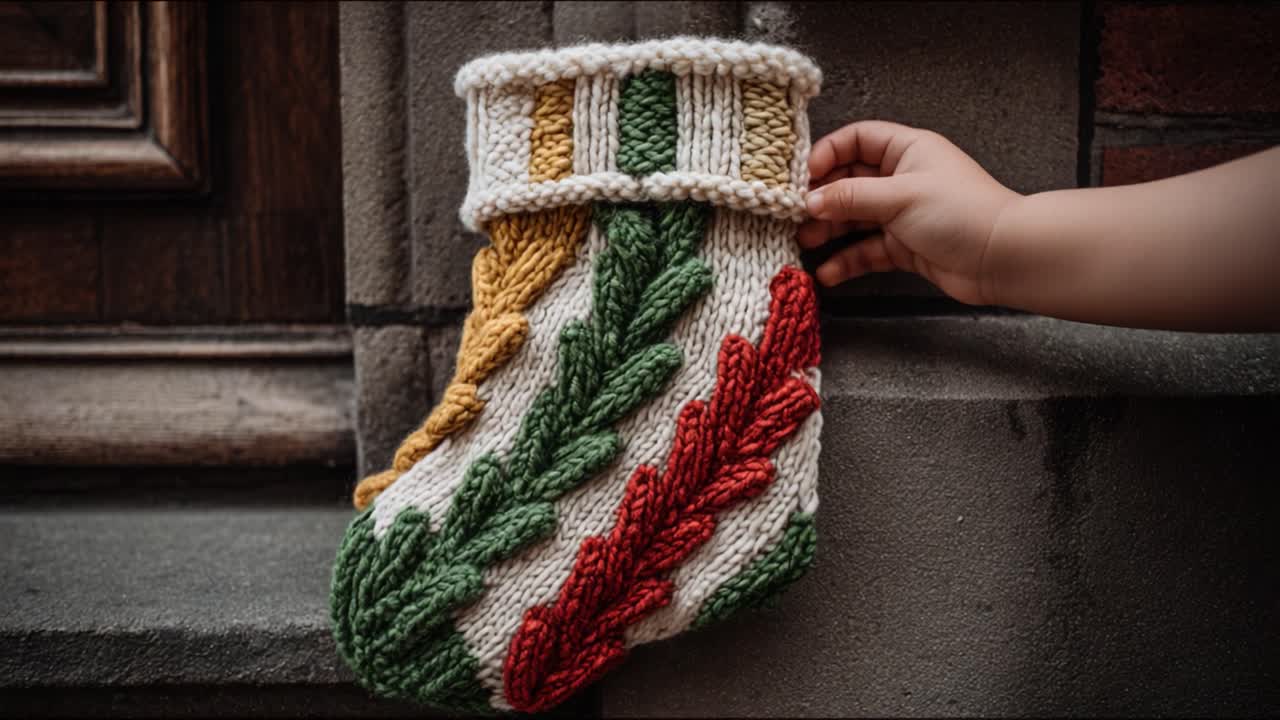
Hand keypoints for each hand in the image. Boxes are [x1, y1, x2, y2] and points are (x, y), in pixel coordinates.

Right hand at [798, 121, 1021, 305]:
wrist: (1003, 258)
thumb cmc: (960, 212)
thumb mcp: (900, 197)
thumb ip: (850, 197)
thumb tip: (809, 200)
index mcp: (907, 150)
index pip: (857, 140)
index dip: (828, 154)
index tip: (803, 177)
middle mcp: (902, 179)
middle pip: (849, 181)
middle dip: (822, 198)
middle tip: (795, 215)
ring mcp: (902, 214)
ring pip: (854, 218)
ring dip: (829, 230)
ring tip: (805, 243)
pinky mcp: (904, 247)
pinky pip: (867, 250)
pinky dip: (847, 260)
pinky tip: (828, 273)